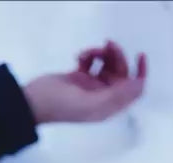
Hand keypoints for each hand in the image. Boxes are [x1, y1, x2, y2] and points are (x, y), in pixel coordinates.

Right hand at [24, 41, 146, 123]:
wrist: (33, 102)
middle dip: (117, 57)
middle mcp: (101, 97)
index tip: (138, 55)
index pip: (133, 91)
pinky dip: (89, 55)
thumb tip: (139, 84)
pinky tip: (80, 56)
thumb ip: (116, 95)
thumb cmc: (59, 105)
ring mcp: (89, 87)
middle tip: (107, 46)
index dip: (140, 73)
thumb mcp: (91, 104)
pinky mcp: (78, 77)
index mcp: (107, 107)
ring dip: (102, 54)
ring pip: (107, 65)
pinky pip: (92, 62)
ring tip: (88, 52)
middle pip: (121, 73)